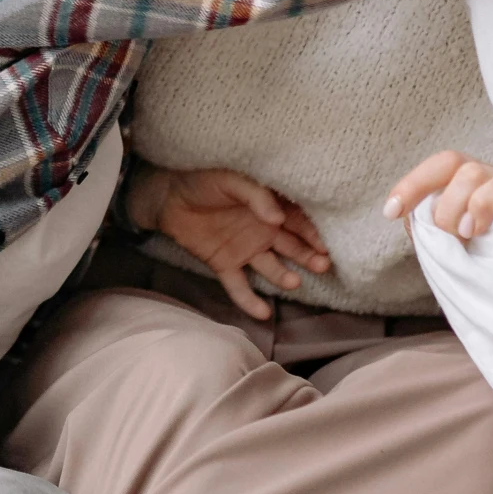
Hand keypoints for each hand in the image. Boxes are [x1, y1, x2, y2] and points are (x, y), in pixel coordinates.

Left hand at [128, 164, 330, 321]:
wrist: (167, 195)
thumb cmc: (203, 179)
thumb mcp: (231, 180)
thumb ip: (256, 196)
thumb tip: (277, 218)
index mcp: (270, 209)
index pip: (298, 222)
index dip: (312, 233)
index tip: (325, 244)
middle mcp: (263, 232)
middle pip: (292, 247)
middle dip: (308, 256)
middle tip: (322, 265)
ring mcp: (245, 250)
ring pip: (272, 268)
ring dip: (284, 276)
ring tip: (294, 282)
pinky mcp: (225, 265)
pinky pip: (239, 286)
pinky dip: (249, 301)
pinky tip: (263, 314)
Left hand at [383, 150, 492, 241]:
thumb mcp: (461, 243)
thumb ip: (435, 230)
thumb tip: (410, 219)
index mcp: (475, 181)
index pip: (440, 165)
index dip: (411, 184)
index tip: (391, 212)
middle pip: (452, 163)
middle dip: (437, 204)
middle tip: (448, 235)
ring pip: (472, 174)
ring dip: (456, 209)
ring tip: (465, 236)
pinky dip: (481, 208)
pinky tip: (480, 231)